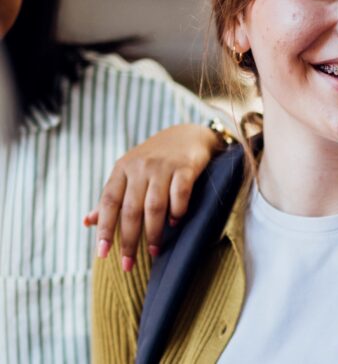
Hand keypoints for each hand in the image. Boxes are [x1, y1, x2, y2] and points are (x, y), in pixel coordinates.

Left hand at [85, 123, 225, 270]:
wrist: (188, 134)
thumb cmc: (155, 159)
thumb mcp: (129, 173)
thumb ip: (112, 198)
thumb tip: (87, 222)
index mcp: (122, 169)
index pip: (109, 202)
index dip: (105, 229)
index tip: (102, 254)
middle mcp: (140, 167)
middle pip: (131, 210)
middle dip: (129, 240)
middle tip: (128, 265)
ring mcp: (163, 167)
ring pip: (154, 206)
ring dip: (154, 233)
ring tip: (154, 251)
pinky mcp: (186, 167)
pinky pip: (179, 195)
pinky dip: (177, 212)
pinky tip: (175, 223)